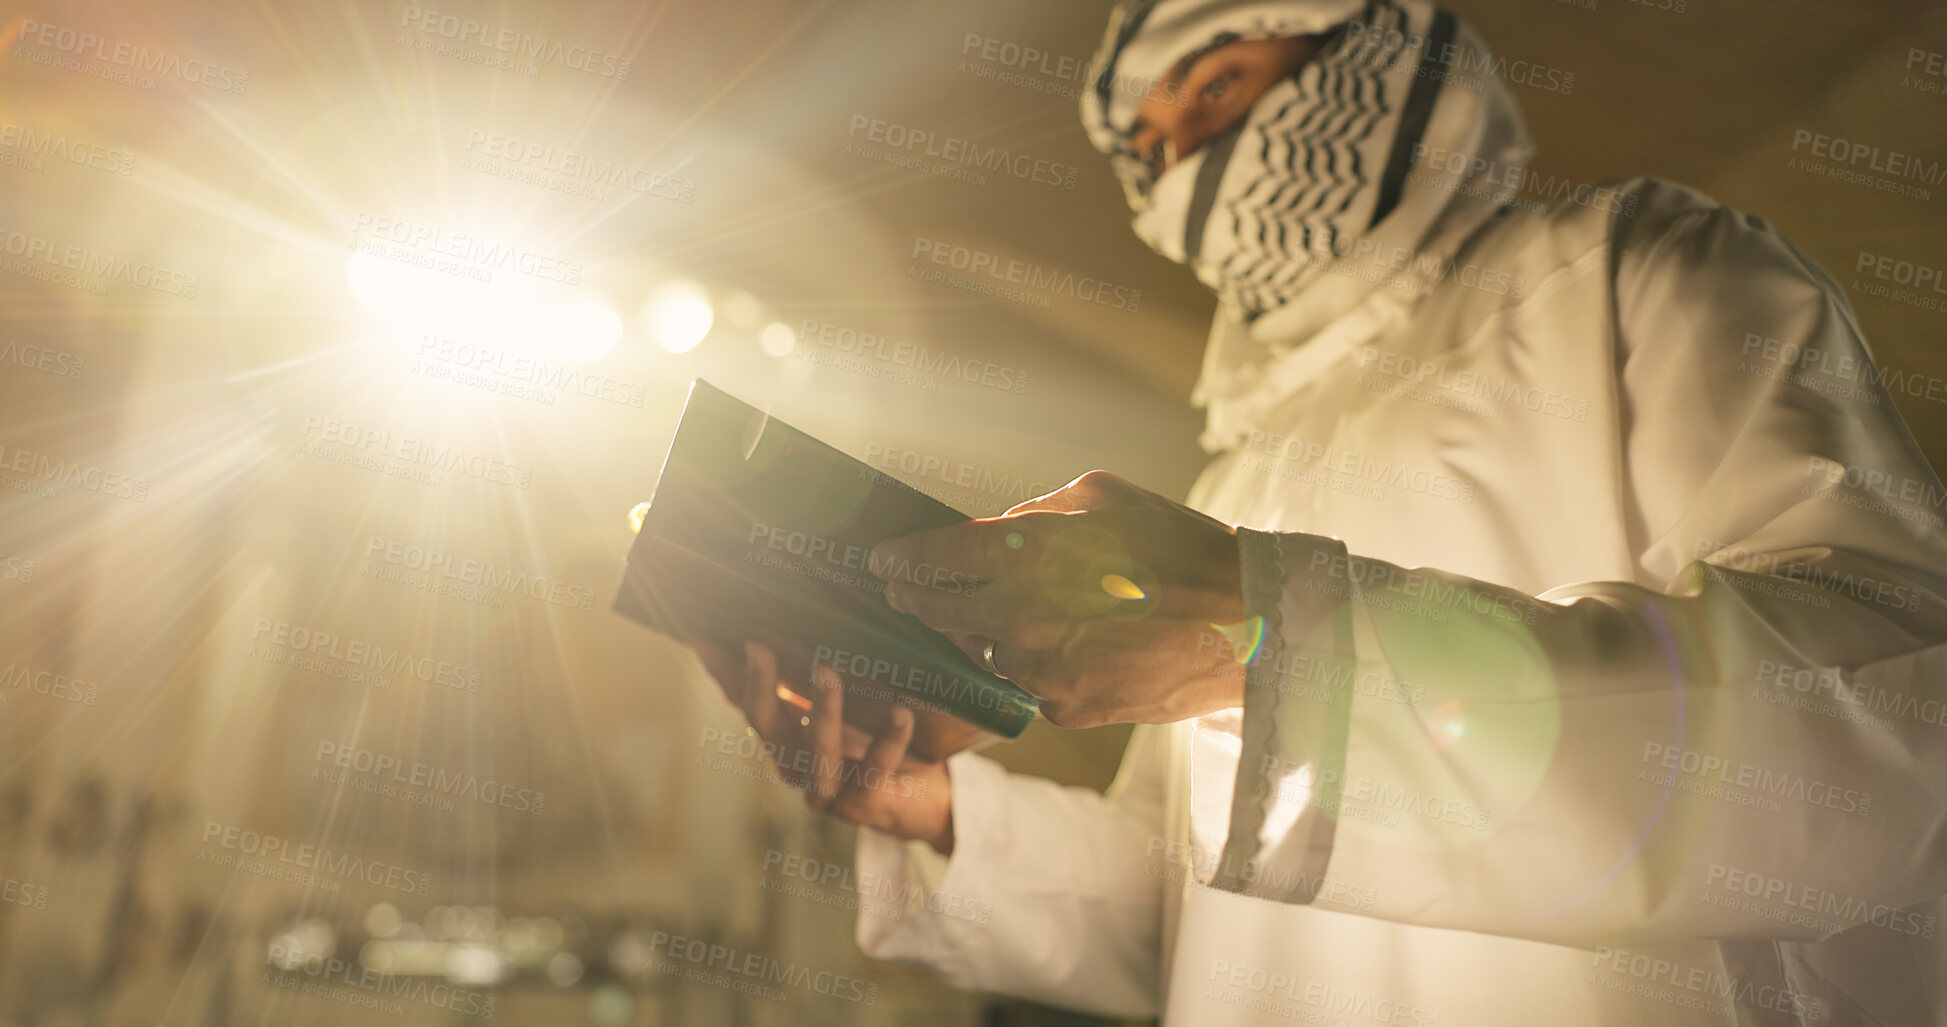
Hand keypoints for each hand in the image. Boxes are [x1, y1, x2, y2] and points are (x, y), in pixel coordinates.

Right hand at [692, 639, 954, 855]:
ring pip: (816, 754)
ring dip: (821, 712)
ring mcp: (825, 789)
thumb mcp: (843, 699)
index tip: (705, 636)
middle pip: (765, 727)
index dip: (724, 672)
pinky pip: (874, 771)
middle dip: (761, 686)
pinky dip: (888, 741)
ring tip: (826, 673)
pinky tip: (900, 712)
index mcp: (782, 734)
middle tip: (758, 646)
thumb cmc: (876, 736)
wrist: (922, 794)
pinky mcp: (864, 804)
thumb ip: (810, 673)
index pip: (744, 700)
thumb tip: (790, 619)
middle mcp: (794, 763)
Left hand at [869, 470, 1247, 728]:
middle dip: (915, 599)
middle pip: (940, 613)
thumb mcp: (1103, 498)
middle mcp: (1023, 618)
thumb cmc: (1180, 546)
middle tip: (900, 590)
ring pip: (987, 653)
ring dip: (986, 634)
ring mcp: (1042, 672)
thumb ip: (1035, 514)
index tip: (881, 560)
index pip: (934, 559)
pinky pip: (1031, 684)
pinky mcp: (1065, 709)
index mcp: (1028, 556)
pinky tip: (1067, 646)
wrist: (1248, 626)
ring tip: (1006, 615)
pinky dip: (1037, 665)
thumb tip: (994, 534)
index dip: (899, 559)